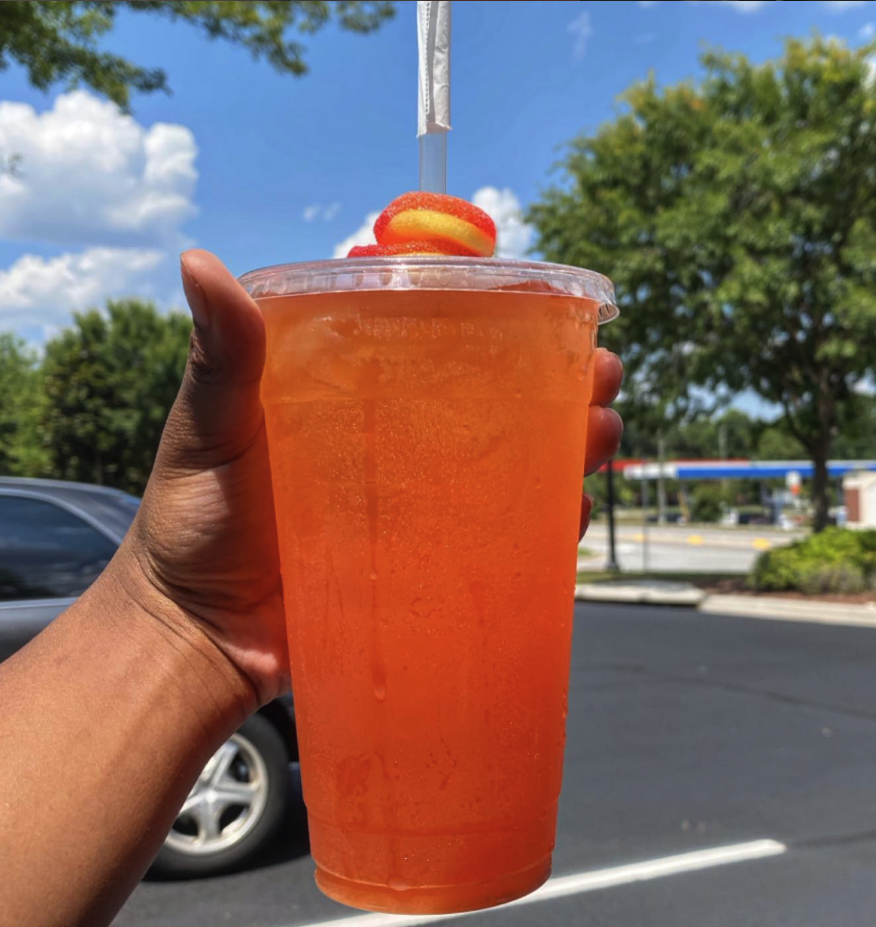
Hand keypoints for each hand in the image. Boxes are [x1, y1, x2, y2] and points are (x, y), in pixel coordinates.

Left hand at [120, 251, 622, 708]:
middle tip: (600, 377)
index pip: (440, 342)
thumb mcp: (208, 428)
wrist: (198, 636)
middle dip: (560, 385)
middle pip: (496, 402)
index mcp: (357, 395)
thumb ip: (220, 355)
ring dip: (568, 447)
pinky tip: (571, 510)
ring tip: (601, 435)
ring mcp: (420, 506)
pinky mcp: (430, 564)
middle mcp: (399, 445)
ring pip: (511, 467)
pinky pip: (499, 540)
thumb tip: (197, 260)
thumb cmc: (194, 524)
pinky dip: (543, 525)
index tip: (549, 306)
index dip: (502, 322)